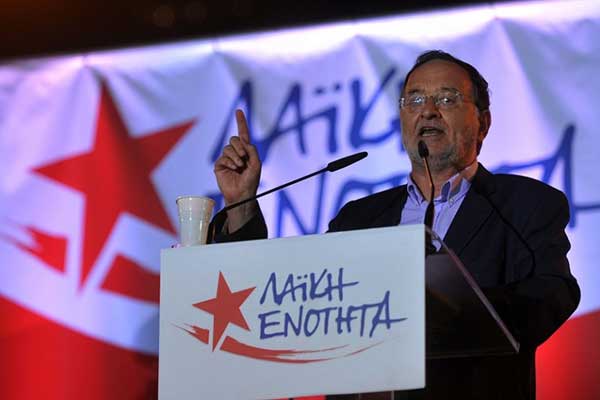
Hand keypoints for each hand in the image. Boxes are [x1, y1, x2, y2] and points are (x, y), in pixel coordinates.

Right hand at [213, 109, 260, 230]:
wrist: (242, 194)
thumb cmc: (251, 181)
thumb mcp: (257, 164)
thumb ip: (252, 151)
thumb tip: (244, 142)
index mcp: (246, 151)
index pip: (243, 133)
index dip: (241, 122)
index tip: (239, 110)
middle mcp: (236, 153)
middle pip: (234, 139)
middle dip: (239, 147)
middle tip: (244, 158)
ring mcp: (227, 158)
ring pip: (228, 147)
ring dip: (235, 156)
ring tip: (239, 166)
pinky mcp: (220, 165)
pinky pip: (223, 157)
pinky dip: (230, 162)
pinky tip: (234, 169)